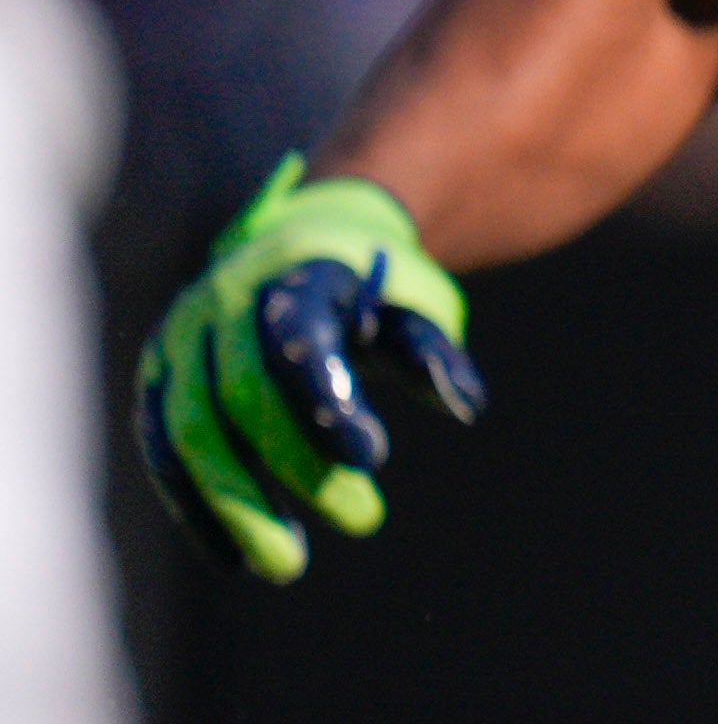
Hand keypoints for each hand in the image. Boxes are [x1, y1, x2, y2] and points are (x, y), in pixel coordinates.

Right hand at [135, 157, 481, 583]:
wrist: (301, 245)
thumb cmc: (376, 289)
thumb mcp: (415, 303)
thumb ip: (433, 351)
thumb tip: (467, 406)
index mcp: (293, 272)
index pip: (296, 340)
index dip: (327, 402)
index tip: (375, 457)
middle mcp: (222, 301)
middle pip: (239, 396)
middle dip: (296, 468)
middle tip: (365, 520)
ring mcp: (179, 340)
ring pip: (186, 432)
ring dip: (235, 506)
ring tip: (287, 565)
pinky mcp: (158, 380)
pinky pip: (161, 451)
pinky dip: (194, 508)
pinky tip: (232, 559)